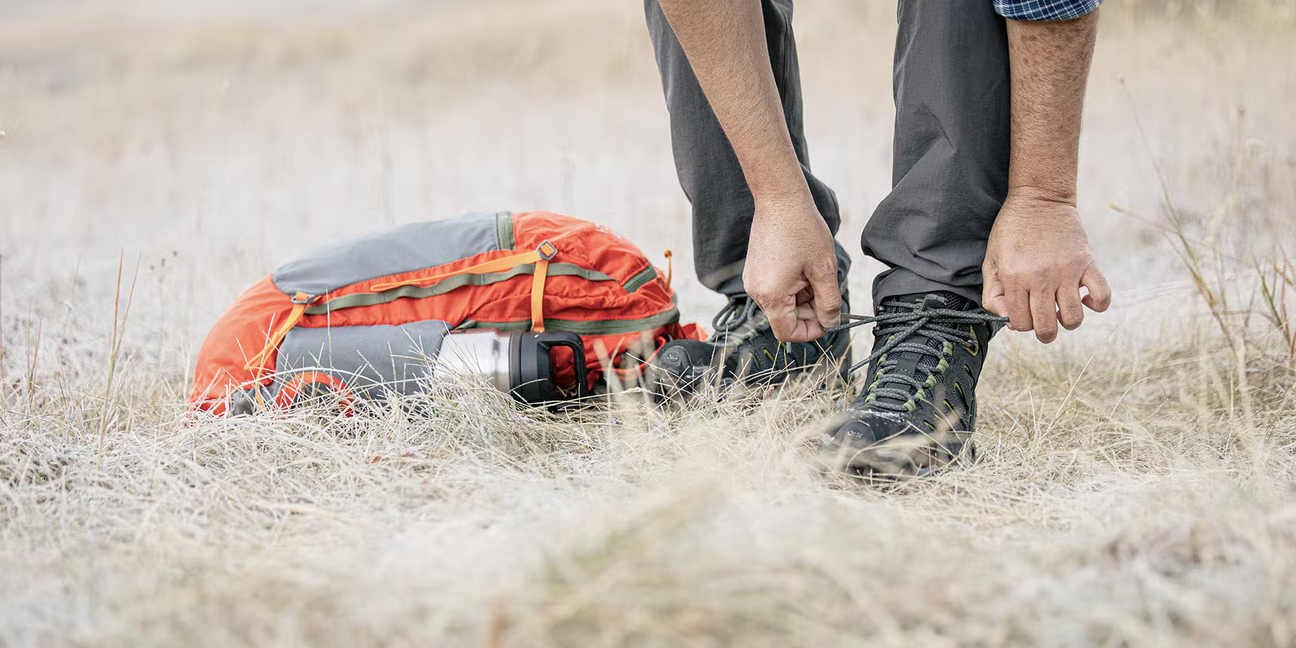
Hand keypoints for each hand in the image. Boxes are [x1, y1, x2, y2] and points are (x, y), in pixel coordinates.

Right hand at [743, 192, 841, 341]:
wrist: (780, 199)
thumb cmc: (801, 230)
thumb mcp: (824, 270)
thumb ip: (829, 302)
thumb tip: (831, 323)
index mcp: (771, 296)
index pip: (787, 332)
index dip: (811, 332)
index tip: (829, 321)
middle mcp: (756, 292)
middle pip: (786, 318)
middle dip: (810, 310)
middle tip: (827, 290)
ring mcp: (753, 280)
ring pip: (783, 303)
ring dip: (803, 296)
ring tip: (815, 272)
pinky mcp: (755, 270)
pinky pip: (776, 289)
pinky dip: (793, 285)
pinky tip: (803, 266)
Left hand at [982, 188, 1111, 342]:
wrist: (1039, 198)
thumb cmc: (1012, 230)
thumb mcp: (991, 259)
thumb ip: (993, 293)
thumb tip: (1008, 319)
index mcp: (1015, 278)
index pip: (1021, 323)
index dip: (1021, 324)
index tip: (1022, 314)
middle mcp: (1041, 279)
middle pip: (1046, 327)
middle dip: (1043, 333)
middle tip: (1043, 323)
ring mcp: (1067, 272)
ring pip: (1073, 318)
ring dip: (1067, 321)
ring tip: (1060, 310)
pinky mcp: (1087, 263)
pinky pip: (1103, 296)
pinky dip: (1097, 305)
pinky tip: (1084, 299)